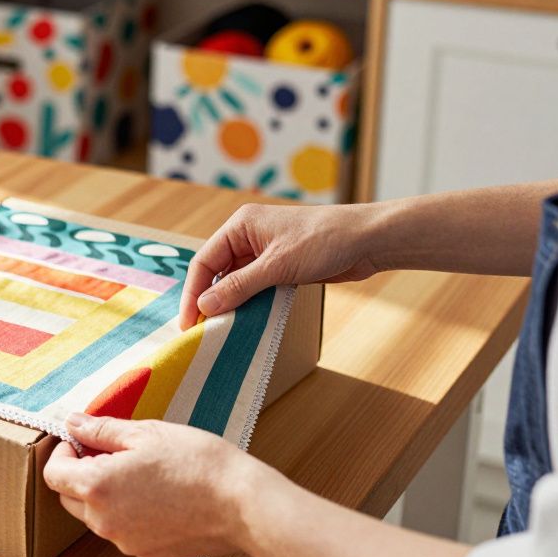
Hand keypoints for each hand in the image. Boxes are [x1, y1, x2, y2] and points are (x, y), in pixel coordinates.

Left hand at [43, 413, 270, 556]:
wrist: (242, 504)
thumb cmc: (197, 462)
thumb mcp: (146, 433)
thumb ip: (101, 431)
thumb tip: (72, 424)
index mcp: (96, 487)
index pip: (53, 474)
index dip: (62, 453)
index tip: (80, 441)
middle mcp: (104, 522)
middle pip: (70, 498)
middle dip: (81, 474)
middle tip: (113, 453)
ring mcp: (125, 543)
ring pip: (97, 516)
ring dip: (105, 495)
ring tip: (142, 473)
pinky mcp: (146, 555)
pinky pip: (124, 531)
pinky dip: (129, 514)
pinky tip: (159, 496)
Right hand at [179, 203, 382, 328]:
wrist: (368, 240)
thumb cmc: (324, 241)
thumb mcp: (277, 265)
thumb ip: (239, 287)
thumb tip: (205, 306)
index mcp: (240, 226)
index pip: (204, 261)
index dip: (193, 293)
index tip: (188, 322)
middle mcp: (248, 236)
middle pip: (217, 272)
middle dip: (208, 300)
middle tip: (199, 330)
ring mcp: (265, 252)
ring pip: (235, 282)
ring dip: (229, 304)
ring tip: (219, 330)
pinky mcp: (281, 266)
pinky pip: (255, 287)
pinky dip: (249, 303)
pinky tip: (244, 321)